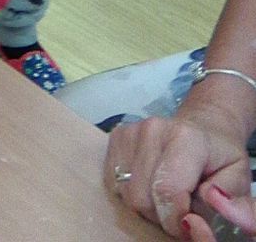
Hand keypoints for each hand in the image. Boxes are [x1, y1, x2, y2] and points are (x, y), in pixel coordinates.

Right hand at [105, 105, 255, 236]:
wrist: (203, 125)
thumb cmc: (219, 156)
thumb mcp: (236, 176)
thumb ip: (223, 197)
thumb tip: (193, 215)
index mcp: (186, 138)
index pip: (166, 191)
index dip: (175, 220)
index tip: (188, 225)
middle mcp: (153, 130)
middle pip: (141, 197)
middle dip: (160, 215)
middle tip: (178, 210)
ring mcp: (131, 131)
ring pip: (126, 193)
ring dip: (145, 206)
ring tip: (165, 197)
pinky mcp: (116, 136)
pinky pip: (113, 182)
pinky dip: (130, 192)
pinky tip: (148, 184)